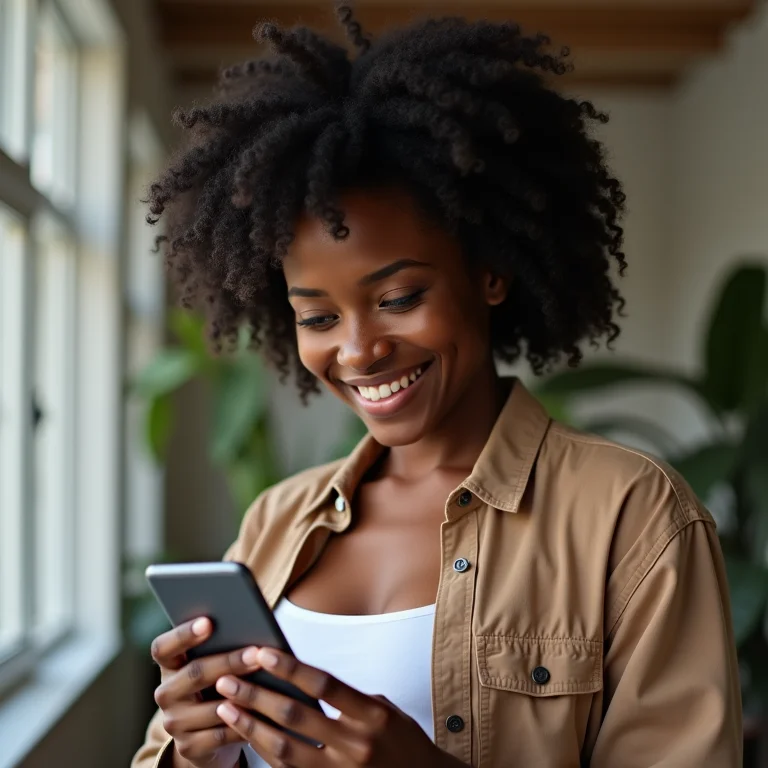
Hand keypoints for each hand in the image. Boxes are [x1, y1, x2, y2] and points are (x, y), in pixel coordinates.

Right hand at [150, 617, 263, 767]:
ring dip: (242, 694)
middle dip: (229, 661)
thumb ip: (221, 647)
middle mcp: (166, 694)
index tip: (208, 622)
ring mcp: (175, 723)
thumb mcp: (214, 666)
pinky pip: (221, 733)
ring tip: (267, 681)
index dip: (183, 635)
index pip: (163, 648)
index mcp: (169, 667)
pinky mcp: (190, 747)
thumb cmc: (217, 687)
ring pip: (211, 706)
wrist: (209, 737)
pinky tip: (263, 712)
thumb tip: (252, 627)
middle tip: (256, 653)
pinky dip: (244, 722)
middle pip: (194, 674)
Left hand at [213, 647, 466, 767]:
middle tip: (227, 679)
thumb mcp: (385, 710)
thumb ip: (348, 698)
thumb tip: (303, 678)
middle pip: (295, 716)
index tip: (262, 653)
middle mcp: (355, 745)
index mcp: (372, 716)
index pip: (324, 685)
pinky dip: (263, 753)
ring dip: (250, 727)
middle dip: (256, 696)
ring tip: (225, 708)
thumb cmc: (402, 742)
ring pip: (283, 749)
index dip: (290, 668)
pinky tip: (247, 736)